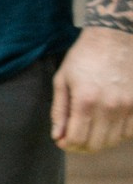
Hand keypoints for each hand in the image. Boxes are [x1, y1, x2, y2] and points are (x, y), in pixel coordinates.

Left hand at [53, 25, 132, 151]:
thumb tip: (58, 137)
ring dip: (101, 141)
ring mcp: (128, 106)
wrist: (115, 37)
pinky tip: (109, 124)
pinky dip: (119, 134)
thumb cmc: (83, 57)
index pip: (77, 139)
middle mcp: (109, 107)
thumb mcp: (63, 80)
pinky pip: (131, 132)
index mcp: (85, 101)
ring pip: (115, 140)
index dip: (68, 145)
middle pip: (97, 144)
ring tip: (92, 130)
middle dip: (83, 146)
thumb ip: (60, 111)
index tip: (64, 141)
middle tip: (75, 139)